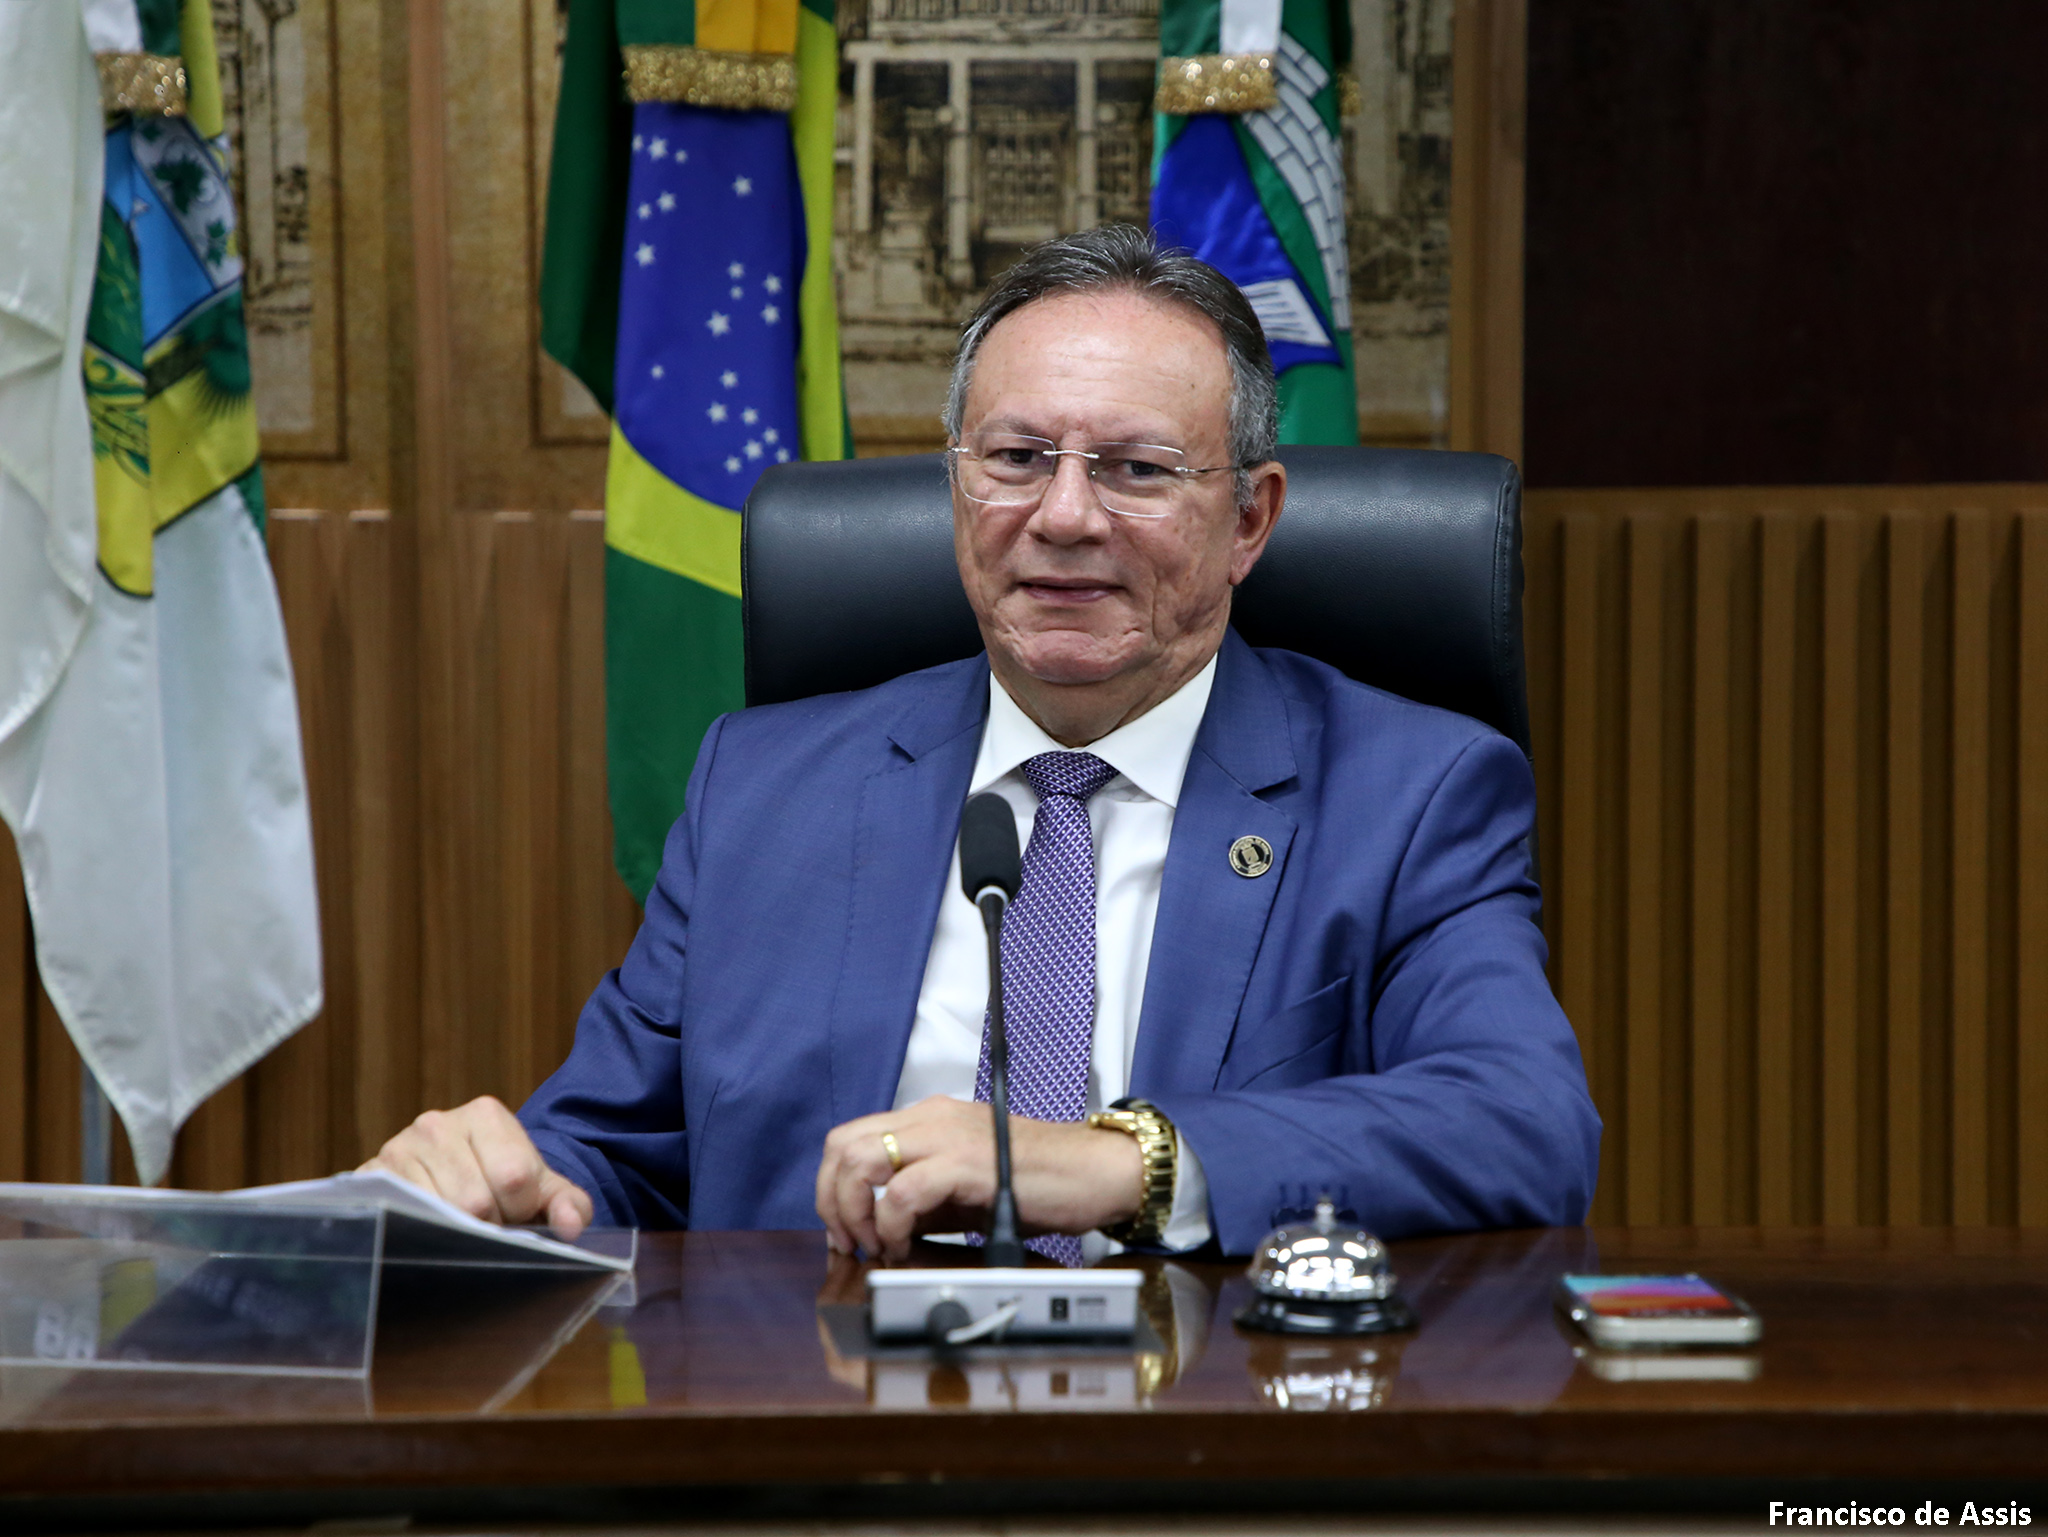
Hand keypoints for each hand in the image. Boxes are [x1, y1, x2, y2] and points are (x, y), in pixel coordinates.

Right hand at [362, 1095, 594, 1238]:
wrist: (457, 1177)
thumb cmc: (505, 1185)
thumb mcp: (543, 1190)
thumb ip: (569, 1204)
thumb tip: (572, 1227)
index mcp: (485, 1114)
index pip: (513, 1177)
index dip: (521, 1209)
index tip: (517, 1212)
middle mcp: (437, 1123)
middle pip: (475, 1200)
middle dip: (490, 1223)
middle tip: (489, 1222)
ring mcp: (399, 1147)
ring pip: (439, 1212)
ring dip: (457, 1229)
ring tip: (463, 1221)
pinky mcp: (371, 1174)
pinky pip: (402, 1214)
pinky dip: (421, 1230)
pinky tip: (432, 1223)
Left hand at [814, 1095, 1142, 1261]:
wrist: (1096, 1172)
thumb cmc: (1040, 1181)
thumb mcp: (966, 1190)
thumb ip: (923, 1201)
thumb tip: (879, 1229)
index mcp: (929, 1119)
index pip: (850, 1138)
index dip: (832, 1187)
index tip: (843, 1230)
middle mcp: (932, 1118)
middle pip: (843, 1145)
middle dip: (832, 1200)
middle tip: (851, 1242)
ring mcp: (949, 1136)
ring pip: (863, 1161)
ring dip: (856, 1213)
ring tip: (879, 1246)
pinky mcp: (969, 1164)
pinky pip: (903, 1193)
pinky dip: (892, 1227)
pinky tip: (907, 1247)